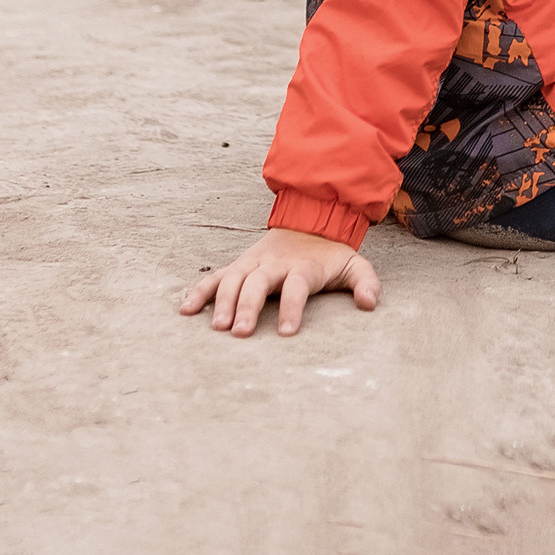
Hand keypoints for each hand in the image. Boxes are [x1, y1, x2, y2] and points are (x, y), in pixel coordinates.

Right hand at [179, 228, 380, 337]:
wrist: (310, 220)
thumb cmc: (330, 254)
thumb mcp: (354, 264)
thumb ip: (366, 283)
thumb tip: (370, 305)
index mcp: (303, 266)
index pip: (297, 287)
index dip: (292, 308)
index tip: (288, 333)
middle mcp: (274, 263)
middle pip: (258, 283)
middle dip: (249, 307)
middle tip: (241, 333)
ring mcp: (253, 263)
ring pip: (233, 279)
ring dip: (222, 302)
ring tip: (217, 327)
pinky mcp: (239, 265)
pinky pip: (215, 277)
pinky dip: (199, 291)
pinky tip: (185, 310)